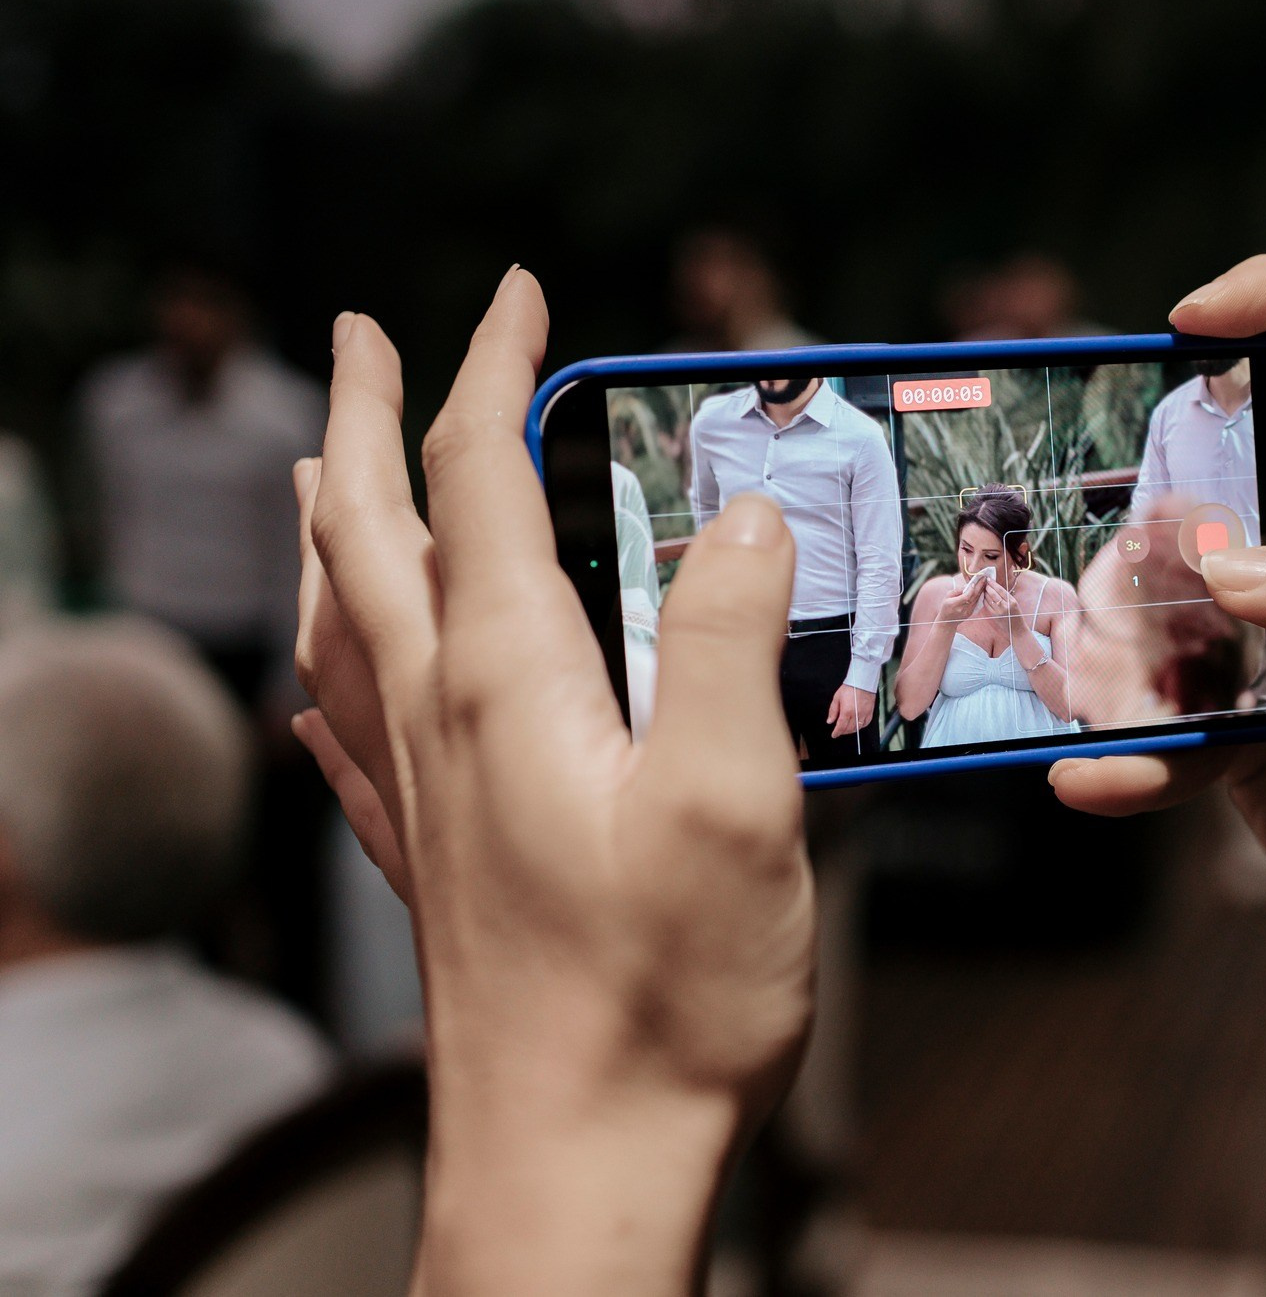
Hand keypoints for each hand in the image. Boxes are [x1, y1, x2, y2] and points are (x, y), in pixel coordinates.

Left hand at [291, 271, 814, 1291]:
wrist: (576, 1166)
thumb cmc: (662, 998)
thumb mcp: (735, 802)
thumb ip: (736, 642)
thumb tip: (745, 517)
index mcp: (506, 681)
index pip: (474, 478)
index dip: (493, 369)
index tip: (517, 292)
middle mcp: (435, 721)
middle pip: (368, 528)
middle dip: (364, 414)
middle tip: (363, 334)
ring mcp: (418, 796)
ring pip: (339, 620)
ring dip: (333, 523)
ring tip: (330, 474)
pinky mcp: (431, 864)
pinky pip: (343, 732)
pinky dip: (330, 667)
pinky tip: (328, 678)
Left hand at [825, 683, 874, 737]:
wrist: (862, 682)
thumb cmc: (850, 688)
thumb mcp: (837, 698)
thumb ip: (833, 711)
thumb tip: (830, 721)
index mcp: (846, 711)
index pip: (841, 727)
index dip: (836, 732)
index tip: (834, 735)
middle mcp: (856, 714)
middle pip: (848, 729)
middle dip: (843, 732)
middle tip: (839, 731)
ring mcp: (864, 714)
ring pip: (857, 728)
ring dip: (851, 730)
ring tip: (847, 729)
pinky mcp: (870, 712)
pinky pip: (866, 724)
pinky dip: (860, 727)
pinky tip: (857, 725)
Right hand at [935, 571, 986, 623]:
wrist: (947, 621)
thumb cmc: (946, 606)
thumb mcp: (947, 596)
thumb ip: (957, 590)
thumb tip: (966, 585)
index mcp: (954, 604)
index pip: (966, 596)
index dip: (971, 589)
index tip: (974, 581)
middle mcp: (962, 608)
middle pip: (973, 597)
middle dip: (979, 586)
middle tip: (984, 578)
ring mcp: (967, 611)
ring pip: (976, 599)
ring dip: (981, 590)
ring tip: (984, 582)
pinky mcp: (970, 612)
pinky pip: (976, 603)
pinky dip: (979, 595)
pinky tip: (981, 590)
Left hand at [977, 575, 1029, 652]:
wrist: (1017, 630)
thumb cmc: (1016, 616)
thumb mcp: (1015, 604)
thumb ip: (1006, 597)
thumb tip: (996, 588)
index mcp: (1012, 601)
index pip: (1000, 589)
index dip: (993, 584)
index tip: (989, 579)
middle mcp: (1005, 606)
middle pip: (993, 593)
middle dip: (987, 587)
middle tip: (984, 583)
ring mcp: (999, 611)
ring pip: (989, 599)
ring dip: (985, 593)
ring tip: (984, 589)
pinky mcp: (994, 616)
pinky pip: (987, 606)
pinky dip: (985, 600)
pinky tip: (984, 598)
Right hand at [1052, 256, 1265, 1011]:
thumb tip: (1231, 566)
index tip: (1192, 318)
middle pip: (1235, 448)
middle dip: (1166, 463)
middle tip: (1124, 514)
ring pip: (1169, 575)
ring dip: (1123, 609)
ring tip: (1104, 661)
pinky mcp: (1235, 719)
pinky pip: (1152, 711)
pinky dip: (1119, 746)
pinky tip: (1094, 778)